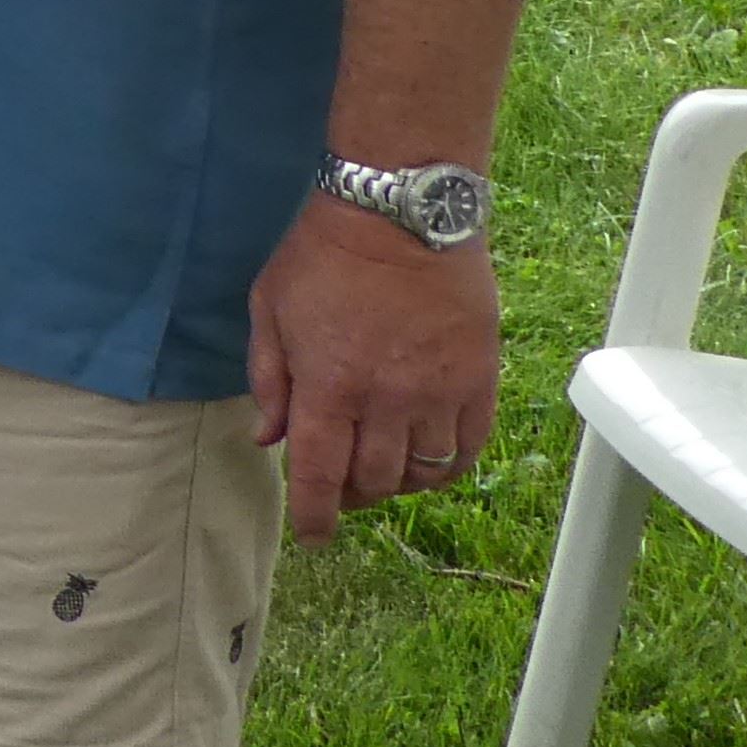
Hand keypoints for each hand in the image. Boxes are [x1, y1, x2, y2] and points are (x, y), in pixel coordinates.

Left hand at [248, 196, 500, 542]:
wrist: (398, 210)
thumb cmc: (323, 253)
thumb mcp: (270, 308)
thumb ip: (268, 379)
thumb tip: (269, 437)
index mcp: (328, 386)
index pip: (320, 475)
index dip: (315, 516)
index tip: (313, 536)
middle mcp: (386, 400)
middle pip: (374, 480)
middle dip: (352, 494)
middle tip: (341, 483)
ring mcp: (438, 392)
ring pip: (423, 473)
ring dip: (398, 482)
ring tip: (382, 466)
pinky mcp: (478, 379)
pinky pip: (468, 448)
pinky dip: (447, 466)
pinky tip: (428, 457)